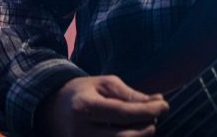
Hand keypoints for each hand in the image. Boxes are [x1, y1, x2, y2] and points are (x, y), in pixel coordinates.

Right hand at [37, 75, 169, 136]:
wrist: (50, 108)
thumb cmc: (82, 92)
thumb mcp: (105, 84)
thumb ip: (130, 95)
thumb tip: (157, 103)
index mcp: (84, 107)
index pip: (123, 113)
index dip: (147, 111)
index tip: (165, 105)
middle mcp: (79, 131)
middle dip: (146, 128)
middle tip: (155, 117)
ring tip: (145, 125)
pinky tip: (133, 132)